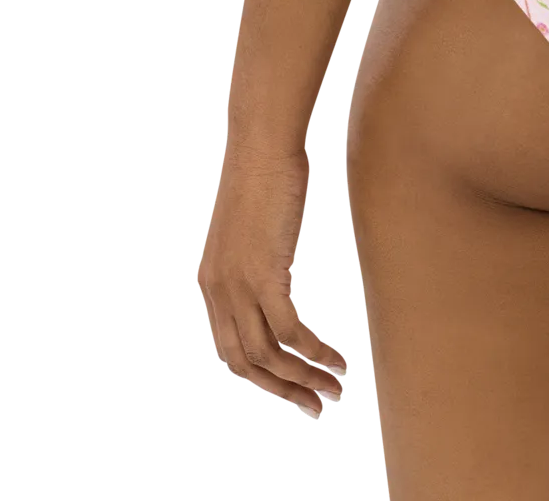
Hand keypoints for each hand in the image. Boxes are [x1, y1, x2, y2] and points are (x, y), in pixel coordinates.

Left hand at [198, 146, 351, 417]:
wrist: (263, 142)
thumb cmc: (264, 172)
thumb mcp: (251, 226)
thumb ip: (254, 258)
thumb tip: (274, 275)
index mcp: (212, 283)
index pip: (231, 350)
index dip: (263, 377)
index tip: (294, 388)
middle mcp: (218, 291)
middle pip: (247, 364)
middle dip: (285, 391)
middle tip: (318, 406)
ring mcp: (238, 285)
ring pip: (271, 355)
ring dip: (306, 377)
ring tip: (337, 387)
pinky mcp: (265, 274)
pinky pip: (290, 332)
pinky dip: (315, 352)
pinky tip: (337, 356)